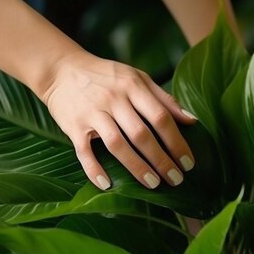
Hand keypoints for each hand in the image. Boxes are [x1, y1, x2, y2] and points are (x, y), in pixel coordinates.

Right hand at [41, 51, 196, 189]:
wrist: (62, 69)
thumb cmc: (107, 76)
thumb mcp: (137, 78)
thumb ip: (164, 99)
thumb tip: (191, 121)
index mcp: (133, 86)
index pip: (160, 117)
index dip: (177, 142)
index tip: (188, 162)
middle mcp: (114, 99)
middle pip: (141, 134)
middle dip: (161, 160)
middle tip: (176, 179)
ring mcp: (92, 113)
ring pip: (117, 144)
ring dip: (136, 167)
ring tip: (153, 184)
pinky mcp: (73, 126)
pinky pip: (84, 151)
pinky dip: (94, 169)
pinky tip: (107, 184)